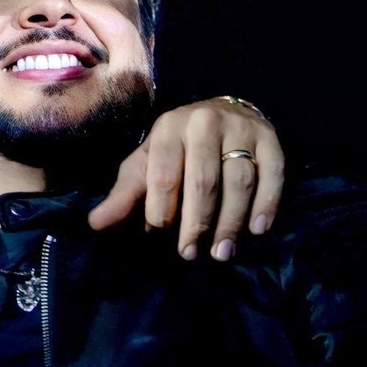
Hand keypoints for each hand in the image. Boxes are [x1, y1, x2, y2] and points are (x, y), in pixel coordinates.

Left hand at [87, 95, 284, 260]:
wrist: (220, 112)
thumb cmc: (176, 147)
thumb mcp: (145, 164)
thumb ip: (124, 194)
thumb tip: (95, 224)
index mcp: (168, 128)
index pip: (164, 174)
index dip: (162, 209)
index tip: (159, 236)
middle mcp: (204, 123)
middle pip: (203, 181)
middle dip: (196, 222)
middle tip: (191, 254)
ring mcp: (241, 129)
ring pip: (238, 181)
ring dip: (231, 221)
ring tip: (222, 252)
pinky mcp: (269, 138)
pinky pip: (272, 174)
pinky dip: (266, 204)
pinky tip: (257, 230)